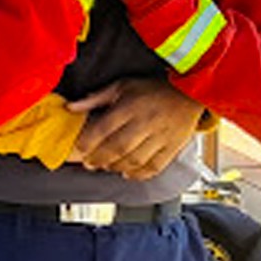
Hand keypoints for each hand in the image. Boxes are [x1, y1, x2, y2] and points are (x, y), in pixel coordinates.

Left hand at [67, 77, 204, 178]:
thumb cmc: (154, 90)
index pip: (104, 128)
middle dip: (99, 159)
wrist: (190, 92)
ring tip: (107, 166)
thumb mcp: (122, 86)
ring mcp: (161, 136)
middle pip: (118, 147)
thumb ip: (95, 98)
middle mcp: (146, 122)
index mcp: (130, 106)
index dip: (88, 142)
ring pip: (135, 159)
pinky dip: (139, 174)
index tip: (79, 149)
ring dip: (116, 167)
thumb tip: (70, 107)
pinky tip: (128, 173)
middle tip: (89, 163)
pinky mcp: (173, 147)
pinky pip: (154, 167)